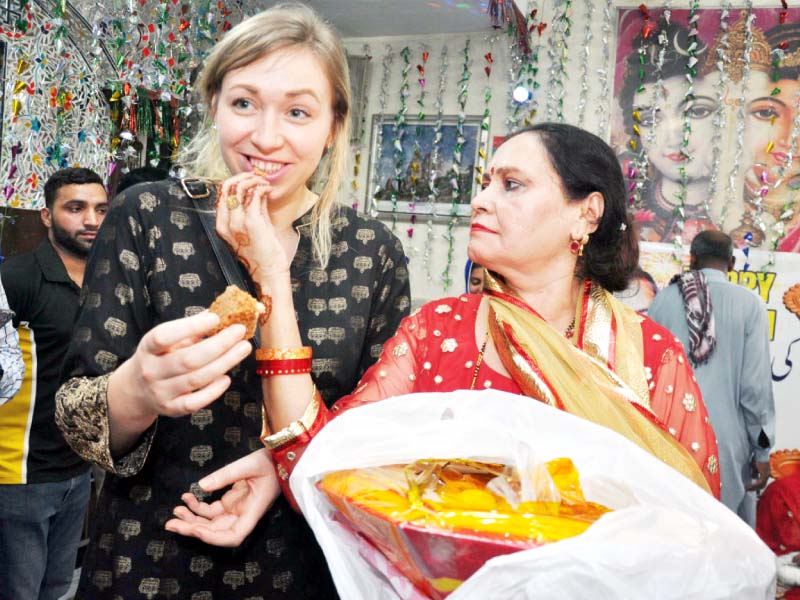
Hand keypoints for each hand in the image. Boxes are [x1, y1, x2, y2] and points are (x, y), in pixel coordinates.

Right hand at [113, 311, 251, 421]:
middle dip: (219, 344)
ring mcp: (161, 392)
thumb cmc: (160, 357)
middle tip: (240, 331)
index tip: (216, 318)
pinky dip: (213, 391)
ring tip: (243, 348)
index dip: (190, 327)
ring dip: (224, 363)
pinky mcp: (172, 409)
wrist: (137, 390)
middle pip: (188, 359)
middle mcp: (151, 371)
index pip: (164, 336)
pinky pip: (195, 402)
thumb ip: (190, 328)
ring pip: (196, 379)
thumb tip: (220, 311)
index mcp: (148, 348)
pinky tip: (227, 378)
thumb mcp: (167, 340)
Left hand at [165, 448, 278, 546]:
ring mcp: (236, 510)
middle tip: (171, 525)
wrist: (278, 457)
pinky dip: (196, 507)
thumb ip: (226, 475)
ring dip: (191, 520)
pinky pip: (210, 511)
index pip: (234, 536)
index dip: (214, 537)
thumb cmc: (270, 462)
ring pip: (210, 523)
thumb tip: (201, 486)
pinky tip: (186, 498)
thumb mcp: (249, 464)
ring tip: (175, 512)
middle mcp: (243, 515)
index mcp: (253, 511)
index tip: (196, 529)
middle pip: (216, 532)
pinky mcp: (230, 502)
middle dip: (193, 530)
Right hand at [216, 173, 290, 293]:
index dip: (236, 181)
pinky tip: (268, 190)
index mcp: (222, 225)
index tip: (250, 180)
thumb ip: (253, 208)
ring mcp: (238, 224)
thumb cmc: (263, 252)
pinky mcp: (252, 223)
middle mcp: (226, 224)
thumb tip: (257, 190)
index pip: (221, 193)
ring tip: (264, 184)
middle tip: (258, 178)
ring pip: (239, 188)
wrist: (269, 273)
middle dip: (243, 177)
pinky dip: (261, 188)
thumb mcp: (255, 226)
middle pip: (226, 187)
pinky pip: (253, 196)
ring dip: (254, 181)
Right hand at [745, 460, 769, 491]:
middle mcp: (767, 474)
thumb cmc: (757, 457)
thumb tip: (753, 476)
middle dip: (755, 488)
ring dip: (754, 487)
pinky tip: (749, 486)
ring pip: (761, 485)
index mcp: (765, 472)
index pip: (762, 481)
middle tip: (748, 489)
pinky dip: (754, 485)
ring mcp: (766, 474)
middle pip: (762, 485)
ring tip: (747, 488)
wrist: (760, 453)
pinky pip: (760, 482)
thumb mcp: (755, 465)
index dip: (756, 485)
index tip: (750, 487)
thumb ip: (755, 471)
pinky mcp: (764, 474)